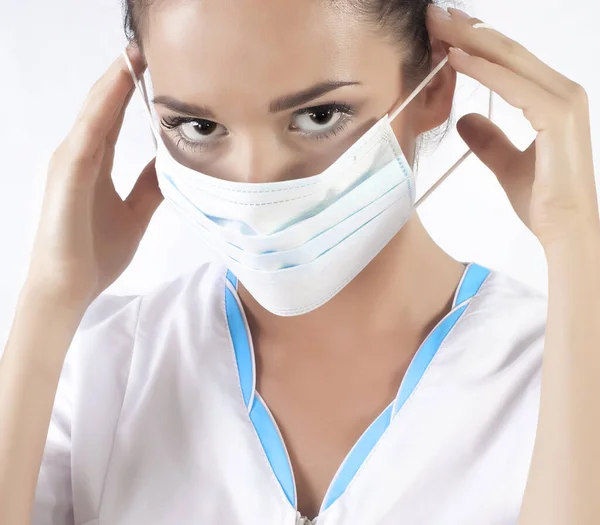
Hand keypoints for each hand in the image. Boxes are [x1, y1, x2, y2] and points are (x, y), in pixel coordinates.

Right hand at [26, 46, 162, 309]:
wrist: (70, 287)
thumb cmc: (95, 253)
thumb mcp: (135, 213)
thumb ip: (150, 187)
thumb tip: (172, 165)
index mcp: (94, 164)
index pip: (114, 118)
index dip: (132, 92)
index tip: (155, 68)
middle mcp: (80, 156)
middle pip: (103, 106)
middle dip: (123, 76)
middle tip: (144, 47)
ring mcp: (70, 162)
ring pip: (94, 111)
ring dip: (114, 81)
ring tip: (134, 54)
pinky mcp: (67, 174)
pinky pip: (89, 133)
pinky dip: (103, 108)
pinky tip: (120, 86)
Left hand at [427, 6, 599, 248]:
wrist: (564, 229)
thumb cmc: (543, 199)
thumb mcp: (506, 162)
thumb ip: (489, 139)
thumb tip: (464, 119)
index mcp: (550, 99)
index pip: (507, 60)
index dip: (474, 41)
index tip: (442, 30)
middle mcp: (561, 92)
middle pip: (507, 50)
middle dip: (468, 29)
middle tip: (435, 13)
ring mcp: (563, 101)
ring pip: (510, 59)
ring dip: (471, 40)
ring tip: (438, 25)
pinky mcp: (557, 116)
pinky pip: (513, 85)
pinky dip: (484, 69)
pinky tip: (456, 58)